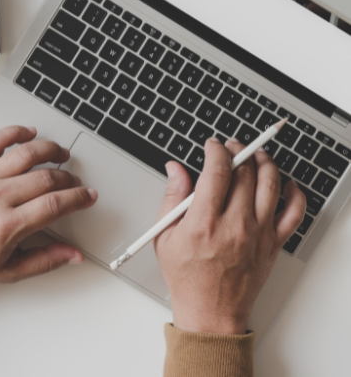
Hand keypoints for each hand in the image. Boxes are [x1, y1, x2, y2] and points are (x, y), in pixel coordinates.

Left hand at [0, 126, 97, 281]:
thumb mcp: (8, 270)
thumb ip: (45, 261)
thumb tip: (74, 255)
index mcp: (7, 226)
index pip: (55, 205)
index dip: (78, 198)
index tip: (88, 195)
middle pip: (46, 178)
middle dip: (68, 178)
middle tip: (74, 182)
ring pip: (27, 153)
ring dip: (51, 150)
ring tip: (61, 154)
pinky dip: (17, 131)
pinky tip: (30, 132)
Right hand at [154, 137, 305, 334]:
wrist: (211, 313)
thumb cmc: (187, 277)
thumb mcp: (165, 236)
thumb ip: (172, 197)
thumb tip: (175, 169)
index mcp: (204, 222)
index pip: (218, 170)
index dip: (216, 150)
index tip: (212, 145)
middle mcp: (235, 225)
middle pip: (245, 172)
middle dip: (238, 150)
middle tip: (231, 147)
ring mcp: (258, 234)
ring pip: (270, 184)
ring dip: (264, 161)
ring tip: (256, 154)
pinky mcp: (273, 244)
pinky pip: (294, 213)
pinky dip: (294, 193)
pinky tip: (285, 184)